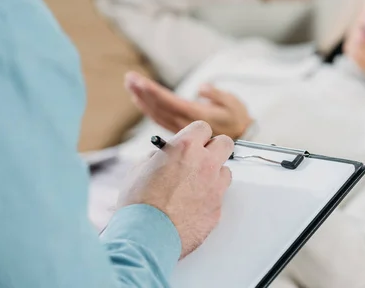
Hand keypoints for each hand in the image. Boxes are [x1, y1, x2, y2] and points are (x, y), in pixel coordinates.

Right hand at [117, 121, 232, 258]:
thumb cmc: (138, 205)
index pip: (203, 127)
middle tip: (202, 157)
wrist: (145, 237)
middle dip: (214, 148)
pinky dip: (210, 198)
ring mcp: (215, 186)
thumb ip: (159, 157)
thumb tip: (166, 155)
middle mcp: (205, 163)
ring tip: (194, 186)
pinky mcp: (218, 208)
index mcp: (185, 147)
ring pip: (225, 170)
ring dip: (214, 174)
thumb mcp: (140, 169)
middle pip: (225, 143)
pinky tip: (192, 206)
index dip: (196, 135)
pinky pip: (220, 196)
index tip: (192, 141)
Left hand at [125, 72, 252, 139]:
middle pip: (159, 107)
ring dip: (142, 98)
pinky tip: (139, 99)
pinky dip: (147, 108)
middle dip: (143, 92)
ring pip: (156, 113)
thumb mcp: (233, 103)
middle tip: (130, 78)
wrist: (238, 137)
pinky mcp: (178, 127)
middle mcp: (185, 123)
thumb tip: (202, 87)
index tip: (141, 82)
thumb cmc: (236, 118)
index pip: (170, 102)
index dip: (154, 92)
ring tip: (130, 84)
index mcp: (197, 115)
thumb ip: (216, 95)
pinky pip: (158, 118)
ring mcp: (180, 127)